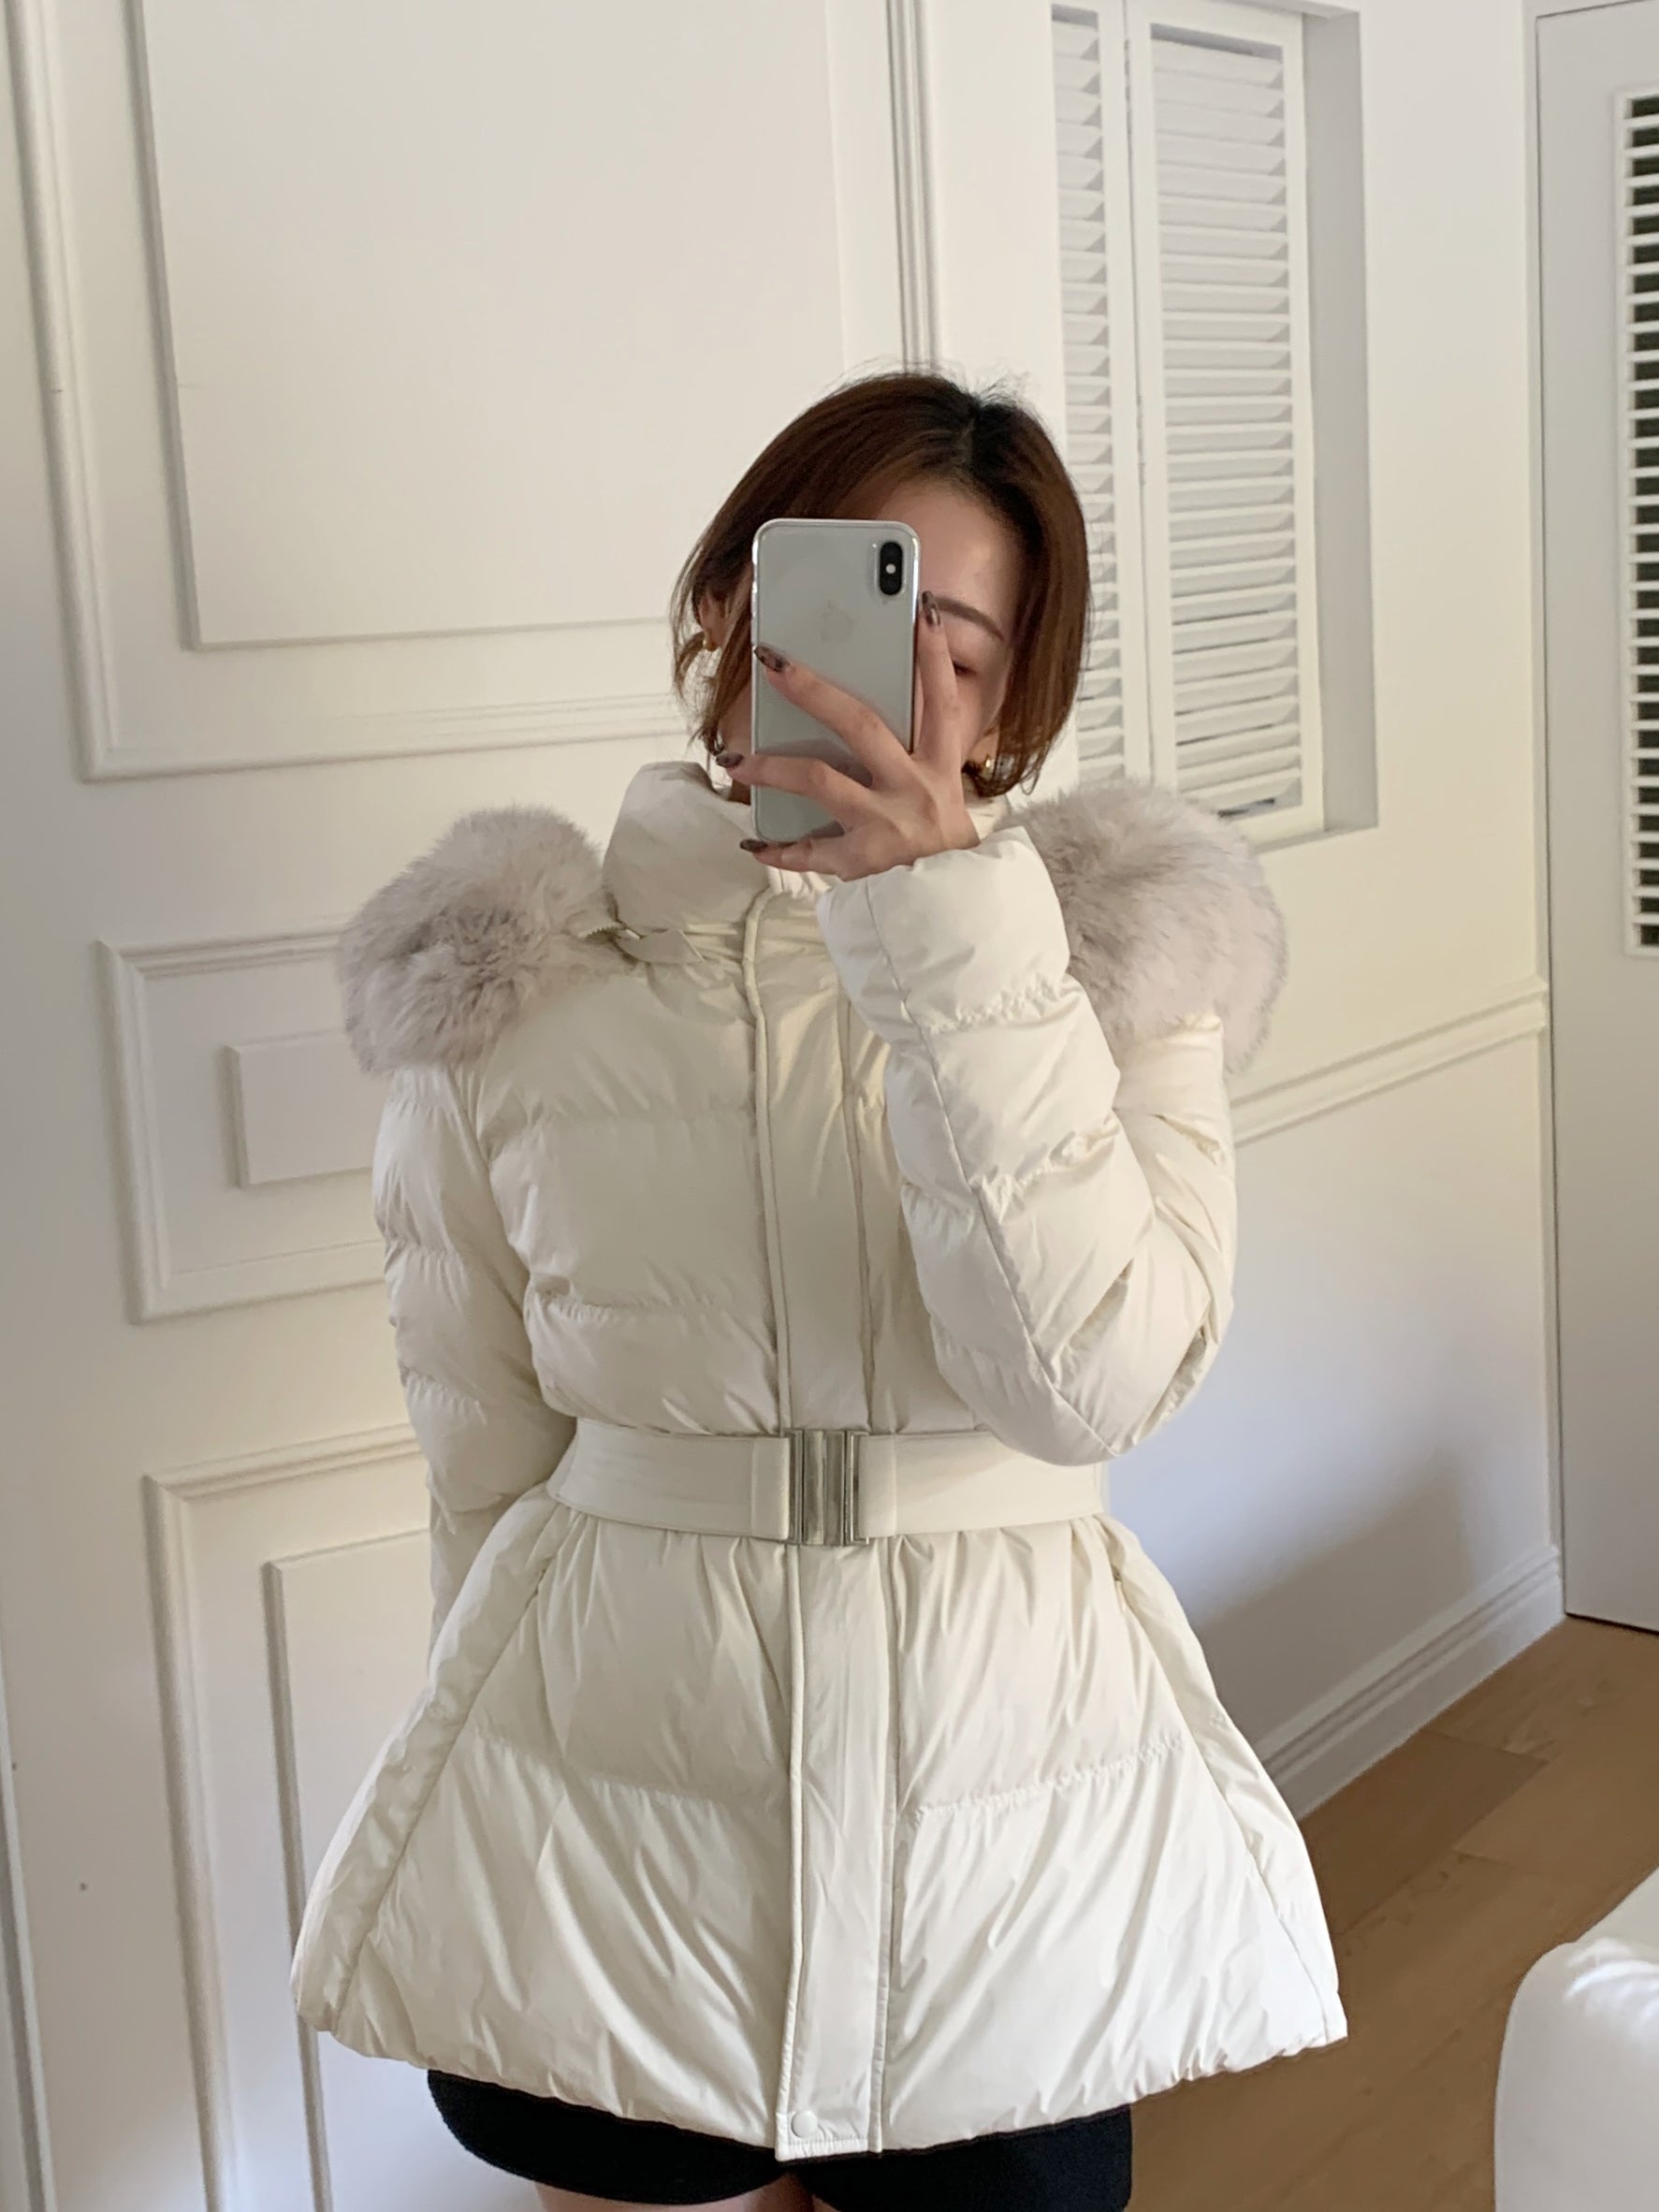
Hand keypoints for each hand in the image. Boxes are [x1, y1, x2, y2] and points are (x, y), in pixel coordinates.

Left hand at [718, 591, 983, 879]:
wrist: (953, 905)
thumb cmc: (938, 836)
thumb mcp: (940, 787)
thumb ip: (911, 748)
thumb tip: (858, 703)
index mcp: (939, 764)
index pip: (942, 700)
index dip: (935, 656)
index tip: (923, 610)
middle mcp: (914, 787)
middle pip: (861, 726)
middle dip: (814, 690)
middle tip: (773, 663)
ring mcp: (887, 824)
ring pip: (821, 781)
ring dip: (771, 767)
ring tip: (733, 759)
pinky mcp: (863, 861)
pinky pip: (810, 851)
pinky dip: (779, 849)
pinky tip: (753, 844)